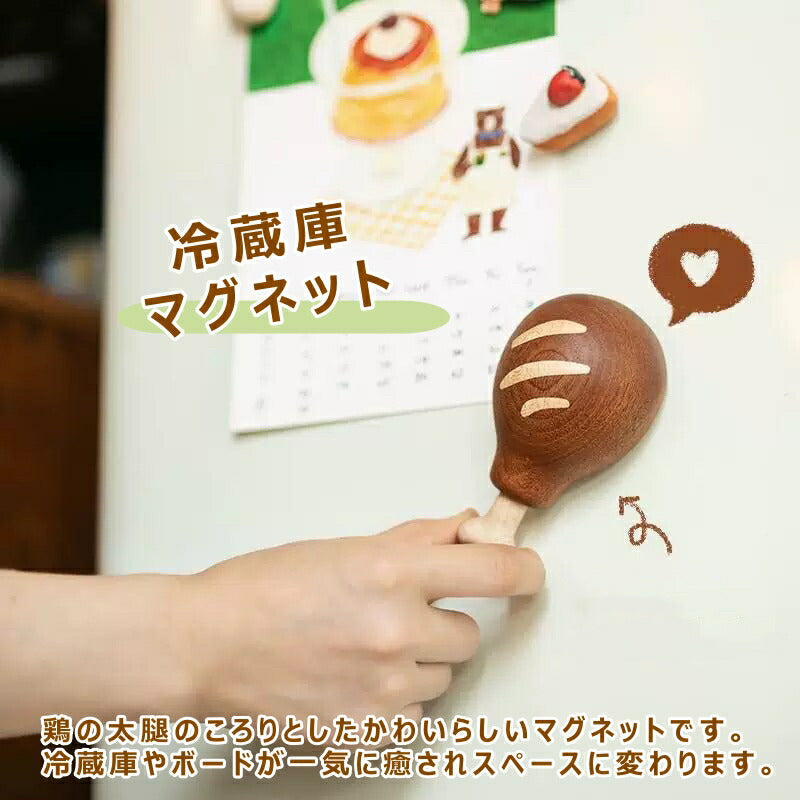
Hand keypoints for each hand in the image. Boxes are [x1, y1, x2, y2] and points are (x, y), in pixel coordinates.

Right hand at [182, 511, 544, 723]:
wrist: (203, 647)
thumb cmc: (261, 589)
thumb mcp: (341, 547)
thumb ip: (415, 539)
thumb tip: (466, 530)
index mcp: (390, 573)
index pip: (495, 573)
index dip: (523, 571)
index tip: (527, 573)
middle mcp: (395, 632)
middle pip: (470, 636)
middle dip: (442, 622)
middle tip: (396, 614)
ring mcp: (383, 688)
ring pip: (442, 676)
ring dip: (418, 662)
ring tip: (362, 647)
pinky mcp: (367, 732)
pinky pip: (413, 713)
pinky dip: (395, 698)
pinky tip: (353, 679)